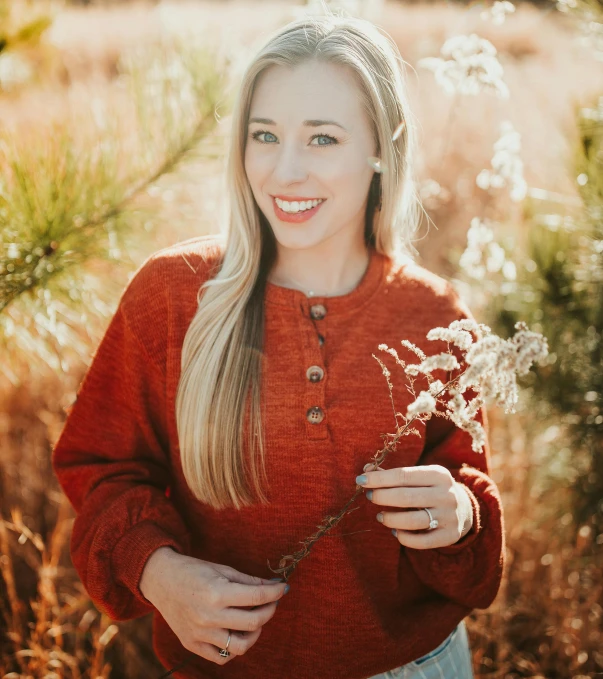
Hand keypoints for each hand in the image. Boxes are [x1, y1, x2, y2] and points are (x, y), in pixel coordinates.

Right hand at [139, 547, 288, 664]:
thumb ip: (248, 580)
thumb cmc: (193, 570)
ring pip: (241, 646)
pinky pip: (222, 657)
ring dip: (255, 633)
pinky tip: (237, 632)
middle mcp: (209, 617)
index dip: (275, 592)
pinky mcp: (192, 645)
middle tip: (272, 602)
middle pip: (254, 622)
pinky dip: (235, 648)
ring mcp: (200, 634)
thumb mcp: (222, 569)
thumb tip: (273, 586)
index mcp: (216, 593)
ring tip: (255, 619)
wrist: (161, 580)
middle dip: (270, 610)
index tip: (283, 587)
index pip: (257, 596)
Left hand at [358, 464, 473, 548]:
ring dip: (390, 518)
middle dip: (382, 497)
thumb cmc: (430, 489)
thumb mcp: (419, 477)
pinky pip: (421, 541)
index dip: (379, 479)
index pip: (403, 475)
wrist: (464, 509)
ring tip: (380, 516)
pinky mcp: (449, 536)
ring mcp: (449, 516)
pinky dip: (404, 537)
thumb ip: (393, 475)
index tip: (360, 480)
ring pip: (413, 520)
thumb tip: (366, 469)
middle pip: (406, 497)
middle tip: (370, 497)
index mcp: (438, 474)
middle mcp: (446, 495)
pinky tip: (395, 531)